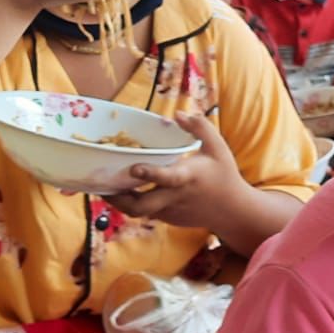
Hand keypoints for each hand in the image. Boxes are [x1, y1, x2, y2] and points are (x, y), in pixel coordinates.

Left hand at [105, 111, 246, 227]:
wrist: (233, 212)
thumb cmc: (225, 176)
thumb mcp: (218, 147)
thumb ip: (199, 127)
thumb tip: (177, 114)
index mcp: (187, 178)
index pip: (167, 178)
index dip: (150, 173)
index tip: (133, 167)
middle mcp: (174, 197)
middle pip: (140, 206)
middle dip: (117, 199)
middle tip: (100, 184)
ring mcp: (169, 211)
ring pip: (137, 211)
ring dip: (119, 201)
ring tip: (104, 186)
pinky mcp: (167, 219)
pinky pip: (145, 211)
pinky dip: (133, 202)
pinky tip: (124, 190)